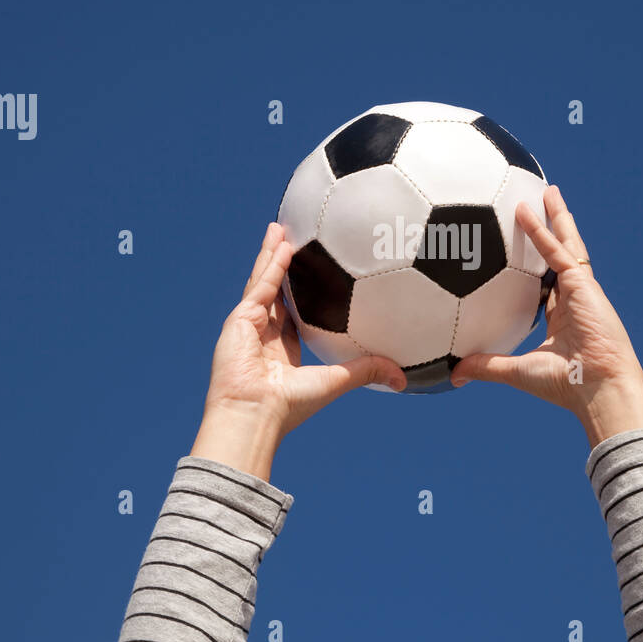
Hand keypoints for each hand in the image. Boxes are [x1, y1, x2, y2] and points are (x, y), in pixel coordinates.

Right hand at [191, 222, 406, 479]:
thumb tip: (403, 378)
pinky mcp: (239, 318)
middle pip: (275, 289)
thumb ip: (366, 372)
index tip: (317, 275)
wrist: (256, 414)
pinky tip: (284, 243)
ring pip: (264, 280)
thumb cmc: (290, 406)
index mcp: (282, 349)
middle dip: (284, 264)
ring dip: (273, 253)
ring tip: (281, 227)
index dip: (303, 293)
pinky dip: (272, 264)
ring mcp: (249, 324)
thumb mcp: (335, 381)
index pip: (293, 314)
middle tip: (295, 238)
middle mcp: (264, 333)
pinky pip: (262, 285)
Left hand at [450, 185, 642, 446]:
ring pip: (565, 244)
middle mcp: (572, 299)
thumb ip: (487, 365)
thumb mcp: (518, 372)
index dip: (535, 268)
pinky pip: (557, 251)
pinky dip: (541, 231)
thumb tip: (453, 374)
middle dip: (552, 232)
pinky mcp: (584, 284)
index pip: (546, 286)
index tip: (520, 254)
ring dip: (555, 218)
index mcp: (561, 319)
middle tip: (540, 206)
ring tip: (547, 192)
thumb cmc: (567, 387)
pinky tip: (526, 212)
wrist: (599, 389)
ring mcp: (581, 289)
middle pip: (559, 257)